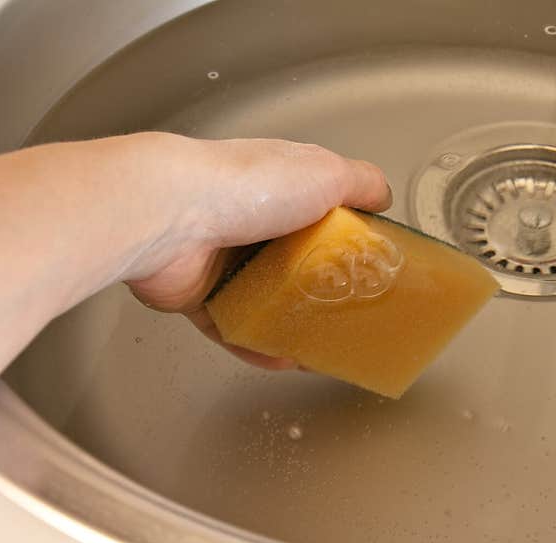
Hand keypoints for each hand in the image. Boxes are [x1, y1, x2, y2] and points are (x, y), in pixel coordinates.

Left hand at [118, 133, 391, 368]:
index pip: (324, 216)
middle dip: (324, 293)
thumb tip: (383, 196)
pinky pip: (234, 329)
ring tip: (323, 349)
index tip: (371, 272)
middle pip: (297, 264)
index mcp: (282, 188)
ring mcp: (223, 261)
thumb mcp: (325, 171)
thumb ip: (360, 181)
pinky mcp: (199, 296)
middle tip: (351, 318)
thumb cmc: (250, 186)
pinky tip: (284, 359)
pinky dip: (257, 345)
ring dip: (294, 326)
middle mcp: (253, 222)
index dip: (348, 242)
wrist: (171, 216)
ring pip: (267, 301)